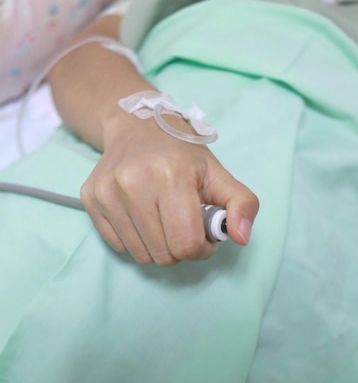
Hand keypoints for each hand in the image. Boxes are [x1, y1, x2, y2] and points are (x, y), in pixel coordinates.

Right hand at [80, 112, 258, 264]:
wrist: (136, 127)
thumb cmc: (182, 156)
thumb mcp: (219, 174)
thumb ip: (242, 204)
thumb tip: (242, 237)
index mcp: (171, 176)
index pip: (186, 245)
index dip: (200, 249)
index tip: (202, 235)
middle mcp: (134, 183)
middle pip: (164, 255)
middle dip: (179, 249)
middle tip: (182, 226)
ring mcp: (108, 192)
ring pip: (141, 255)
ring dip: (158, 247)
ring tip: (163, 220)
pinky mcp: (91, 199)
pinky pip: (119, 246)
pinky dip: (135, 240)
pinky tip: (141, 216)